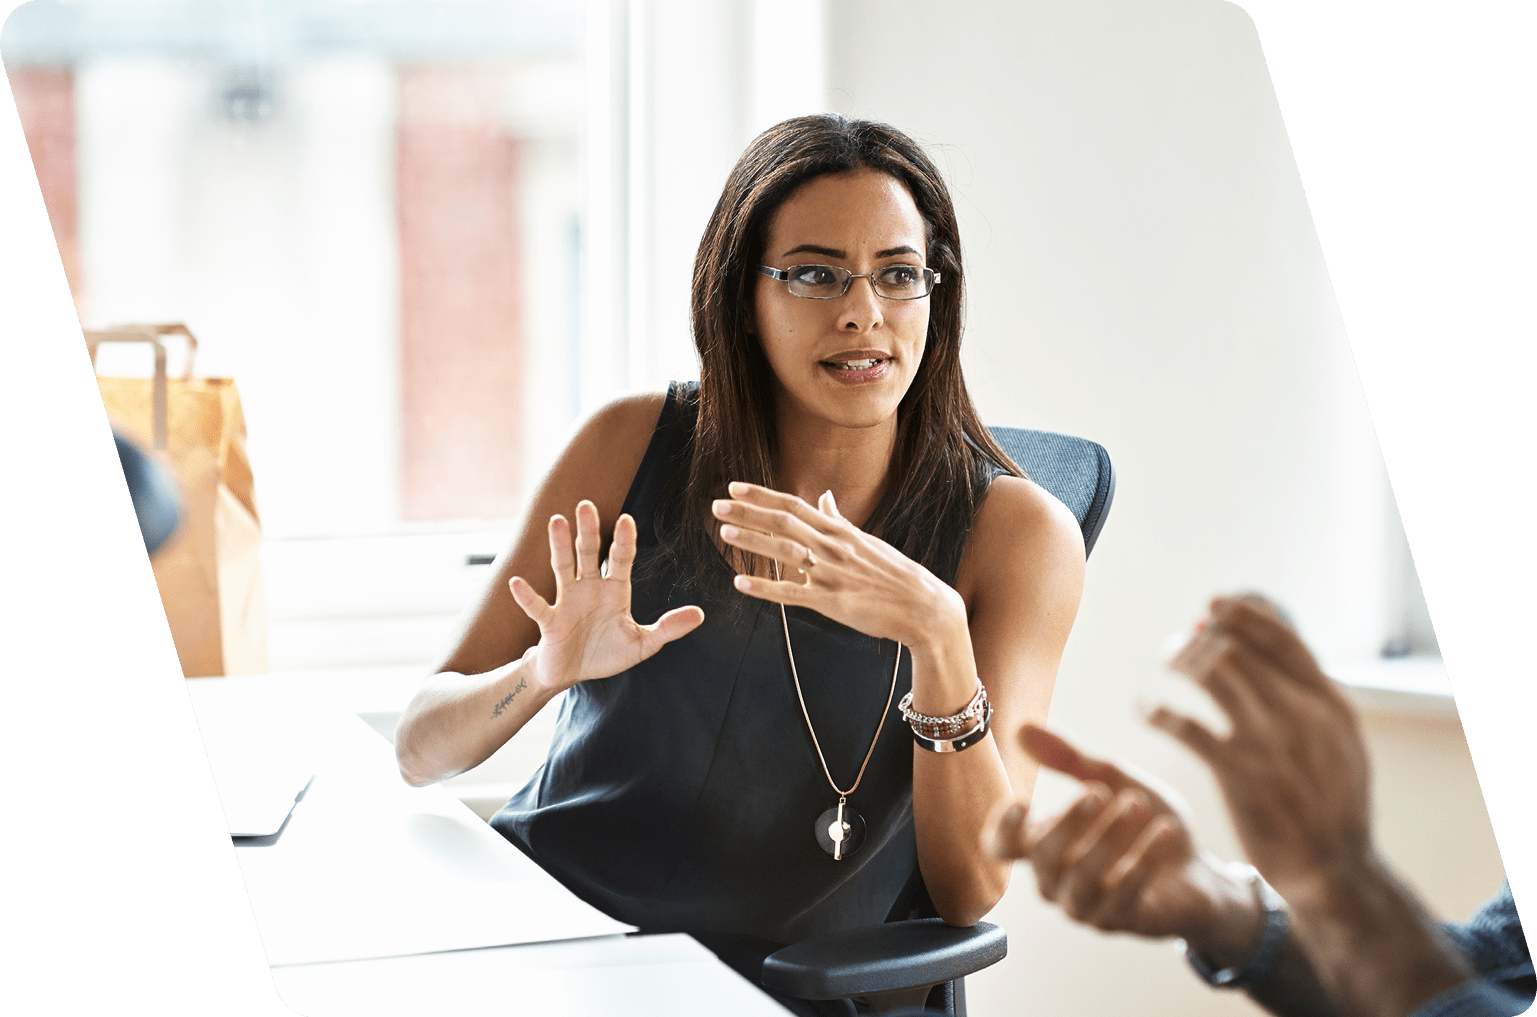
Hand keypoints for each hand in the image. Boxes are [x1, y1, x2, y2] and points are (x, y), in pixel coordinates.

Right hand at [508, 500, 703, 690]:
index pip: (620, 559)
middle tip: (587, 504)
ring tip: (557, 520)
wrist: (572, 673)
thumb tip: (700, 615)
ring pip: (562, 567)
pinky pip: (537, 606)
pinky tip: (517, 582)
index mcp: (614, 590)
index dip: (623, 541)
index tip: (627, 519)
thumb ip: (668, 629)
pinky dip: (526, 595)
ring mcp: (567, 601)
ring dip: (559, 545)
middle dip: (588, 530)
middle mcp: (589, 588)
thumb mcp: (642, 644)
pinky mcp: (549, 621)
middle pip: (589, 553)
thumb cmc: (606, 653)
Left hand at [712, 481, 964, 648]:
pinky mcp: (832, 602)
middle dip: (748, 513)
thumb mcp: (866, 540)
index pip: (794, 504)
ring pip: (784, 552)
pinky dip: (765, 588)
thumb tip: (825, 496)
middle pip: (783, 522)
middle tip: (717, 505)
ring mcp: (832, 573)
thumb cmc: (894, 574)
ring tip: (725, 532)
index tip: (734, 487)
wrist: (923, 607)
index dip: (762, 495)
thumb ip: (839, 519)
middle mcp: (833, 547)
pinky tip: (740, 582)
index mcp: (839, 531)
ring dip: (753, 541)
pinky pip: (792, 593)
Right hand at [991, 724, 1263, 956]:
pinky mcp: (1120, 920)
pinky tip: (1164, 831)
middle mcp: (1056, 879)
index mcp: (1045, 845)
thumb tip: (1023, 728)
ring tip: (1136, 805)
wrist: (1199, 870)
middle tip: (1098, 791)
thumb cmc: (1145, 822)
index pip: (1003, 847)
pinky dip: (1143, 860)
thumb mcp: (1112, 780)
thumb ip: (1069, 759)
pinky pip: (1121, 895)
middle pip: (1040, 857)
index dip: (1004, 829)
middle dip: (1068, 822)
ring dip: (1107, 839)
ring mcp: (1085, 905)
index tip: (1022, 801)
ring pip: (1079, 878)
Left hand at [1151, 596, 1371, 899]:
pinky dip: (1158, 711)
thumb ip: (1312, 699)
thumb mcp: (1341, 743)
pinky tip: (1145, 710)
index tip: (1212, 604)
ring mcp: (1270, 742)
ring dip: (1179, 660)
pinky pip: (1184, 725)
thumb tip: (1272, 652)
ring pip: (1210, 674)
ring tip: (1164, 663)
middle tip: (1178, 642)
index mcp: (1331, 703)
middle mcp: (1302, 713)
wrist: (1335, 869)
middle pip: (1238, 649)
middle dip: (1201, 639)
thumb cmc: (1332, 805)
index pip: (1282, 637)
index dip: (1242, 614)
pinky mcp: (1237, 772)